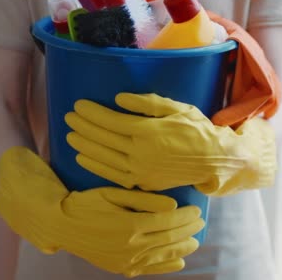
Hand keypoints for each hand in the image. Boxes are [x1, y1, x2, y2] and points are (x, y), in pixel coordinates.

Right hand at [0, 146, 203, 276]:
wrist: (60, 224)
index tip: (198, 210)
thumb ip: (144, 200)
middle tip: (201, 222)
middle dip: (188, 230)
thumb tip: (172, 206)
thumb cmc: (86, 202)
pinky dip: (165, 266)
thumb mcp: (113, 193)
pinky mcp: (118, 266)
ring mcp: (124, 259)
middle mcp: (130, 246)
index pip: (168, 222)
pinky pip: (147, 269)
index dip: (186, 217)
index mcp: (130, 224)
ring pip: (161, 255)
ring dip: (181, 248)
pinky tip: (178, 262)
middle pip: (168, 238)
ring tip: (195, 241)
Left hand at [65, 93, 277, 194]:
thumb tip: (119, 99)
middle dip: (83, 127)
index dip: (92, 113)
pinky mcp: (143, 182)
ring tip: (69, 136)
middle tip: (68, 118)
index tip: (78, 105)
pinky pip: (113, 175)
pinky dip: (95, 166)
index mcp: (148, 131)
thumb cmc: (196, 129)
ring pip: (104, 157)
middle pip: (103, 138)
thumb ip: (146, 103)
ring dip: (84, 146)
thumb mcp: (176, 108)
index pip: (111, 120)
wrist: (213, 160)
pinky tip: (82, 158)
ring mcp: (141, 170)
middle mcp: (141, 152)